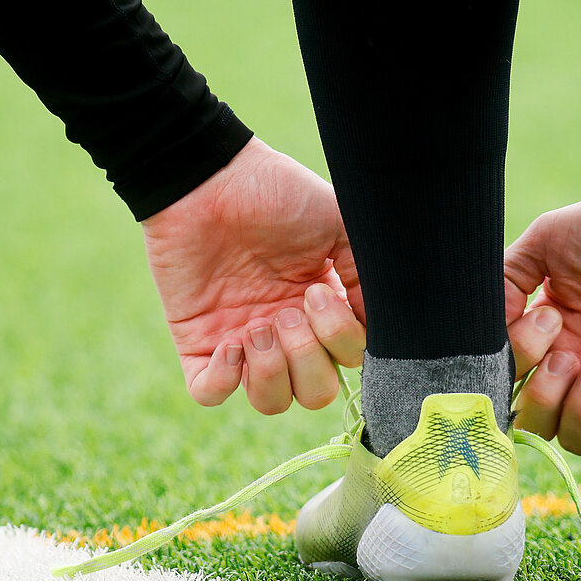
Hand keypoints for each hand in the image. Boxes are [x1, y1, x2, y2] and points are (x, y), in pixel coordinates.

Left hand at [143, 138, 364, 413]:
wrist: (210, 178)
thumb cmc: (277, 194)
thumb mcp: (340, 226)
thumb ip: (366, 277)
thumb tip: (380, 326)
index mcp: (323, 309)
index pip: (348, 361)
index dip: (339, 342)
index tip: (317, 292)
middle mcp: (288, 332)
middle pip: (314, 393)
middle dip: (306, 361)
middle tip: (287, 313)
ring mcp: (244, 340)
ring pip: (269, 401)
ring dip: (270, 372)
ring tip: (257, 326)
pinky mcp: (199, 341)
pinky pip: (210, 393)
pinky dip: (224, 379)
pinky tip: (230, 340)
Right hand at [504, 172, 580, 454]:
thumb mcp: (547, 242)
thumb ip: (507, 281)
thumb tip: (488, 330)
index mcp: (549, 335)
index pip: (511, 380)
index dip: (519, 364)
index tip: (548, 318)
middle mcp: (578, 365)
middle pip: (539, 424)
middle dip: (542, 399)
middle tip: (567, 356)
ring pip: (579, 440)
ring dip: (579, 413)